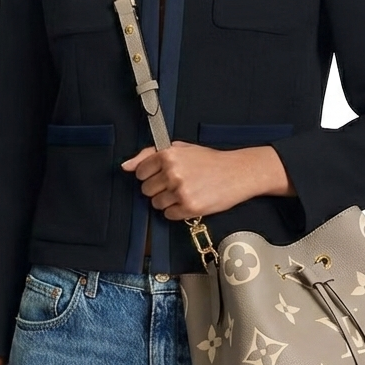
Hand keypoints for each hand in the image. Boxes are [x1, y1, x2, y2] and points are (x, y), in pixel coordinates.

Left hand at [120, 140, 292, 218]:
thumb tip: (126, 166)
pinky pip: (169, 215)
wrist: (238, 172)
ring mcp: (180, 191)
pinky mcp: (190, 207)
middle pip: (146, 190)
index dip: (150, 176)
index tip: (163, 175)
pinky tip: (190, 201)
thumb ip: (149, 155)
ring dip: (168, 201)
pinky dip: (177, 211)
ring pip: (156, 204)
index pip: (140, 173)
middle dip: (158, 189)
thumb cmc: (210, 160)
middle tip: (176, 184)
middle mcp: (172, 172)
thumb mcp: (180, 149)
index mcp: (168, 155)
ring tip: (185, 192)